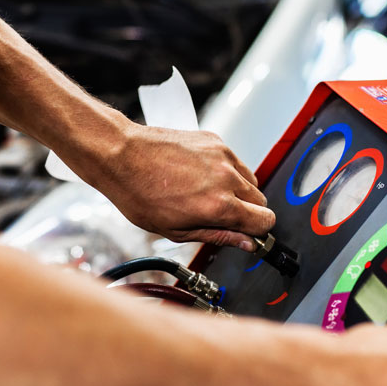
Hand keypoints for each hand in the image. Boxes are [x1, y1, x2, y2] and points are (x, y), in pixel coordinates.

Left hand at [92, 124, 274, 248]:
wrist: (121, 156)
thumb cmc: (139, 194)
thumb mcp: (177, 231)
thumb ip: (219, 236)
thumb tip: (246, 243)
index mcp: (219, 206)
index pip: (265, 221)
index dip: (258, 231)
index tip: (247, 233)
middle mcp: (227, 179)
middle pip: (262, 201)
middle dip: (249, 212)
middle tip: (223, 215)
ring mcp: (223, 157)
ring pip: (251, 181)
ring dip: (240, 191)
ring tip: (210, 194)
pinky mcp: (216, 141)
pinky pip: (236, 162)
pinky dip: (228, 171)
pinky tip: (202, 176)